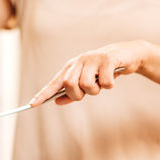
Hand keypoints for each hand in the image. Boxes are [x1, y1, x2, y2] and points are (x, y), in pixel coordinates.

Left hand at [29, 40, 150, 106]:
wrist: (128, 54)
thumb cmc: (104, 70)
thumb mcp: (88, 82)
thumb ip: (72, 92)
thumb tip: (57, 102)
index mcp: (71, 67)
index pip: (54, 83)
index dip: (43, 94)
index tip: (31, 105)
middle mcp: (79, 61)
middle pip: (69, 84)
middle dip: (78, 94)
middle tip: (89, 92)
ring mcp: (92, 59)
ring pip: (86, 84)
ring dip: (96, 90)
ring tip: (102, 84)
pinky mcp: (107, 59)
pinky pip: (105, 82)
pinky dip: (109, 85)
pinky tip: (112, 78)